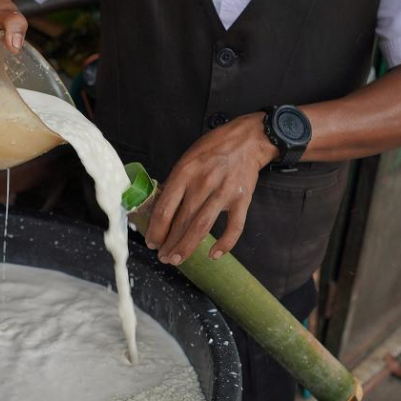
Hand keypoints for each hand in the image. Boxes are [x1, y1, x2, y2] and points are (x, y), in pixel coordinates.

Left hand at [145, 113, 278, 264]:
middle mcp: (202, 184)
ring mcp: (223, 193)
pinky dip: (225, 244)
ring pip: (201, 227)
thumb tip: (161, 207)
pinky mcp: (242, 200)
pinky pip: (234, 227)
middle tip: (162, 257)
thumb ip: (175, 182)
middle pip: (181, 222)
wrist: (248, 140)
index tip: (151, 242)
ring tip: (176, 260)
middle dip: (169, 244)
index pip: (164, 209)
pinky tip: (214, 255)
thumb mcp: (187, 159)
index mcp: (184, 173)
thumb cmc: (213, 149)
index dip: (156, 230)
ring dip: (187, 247)